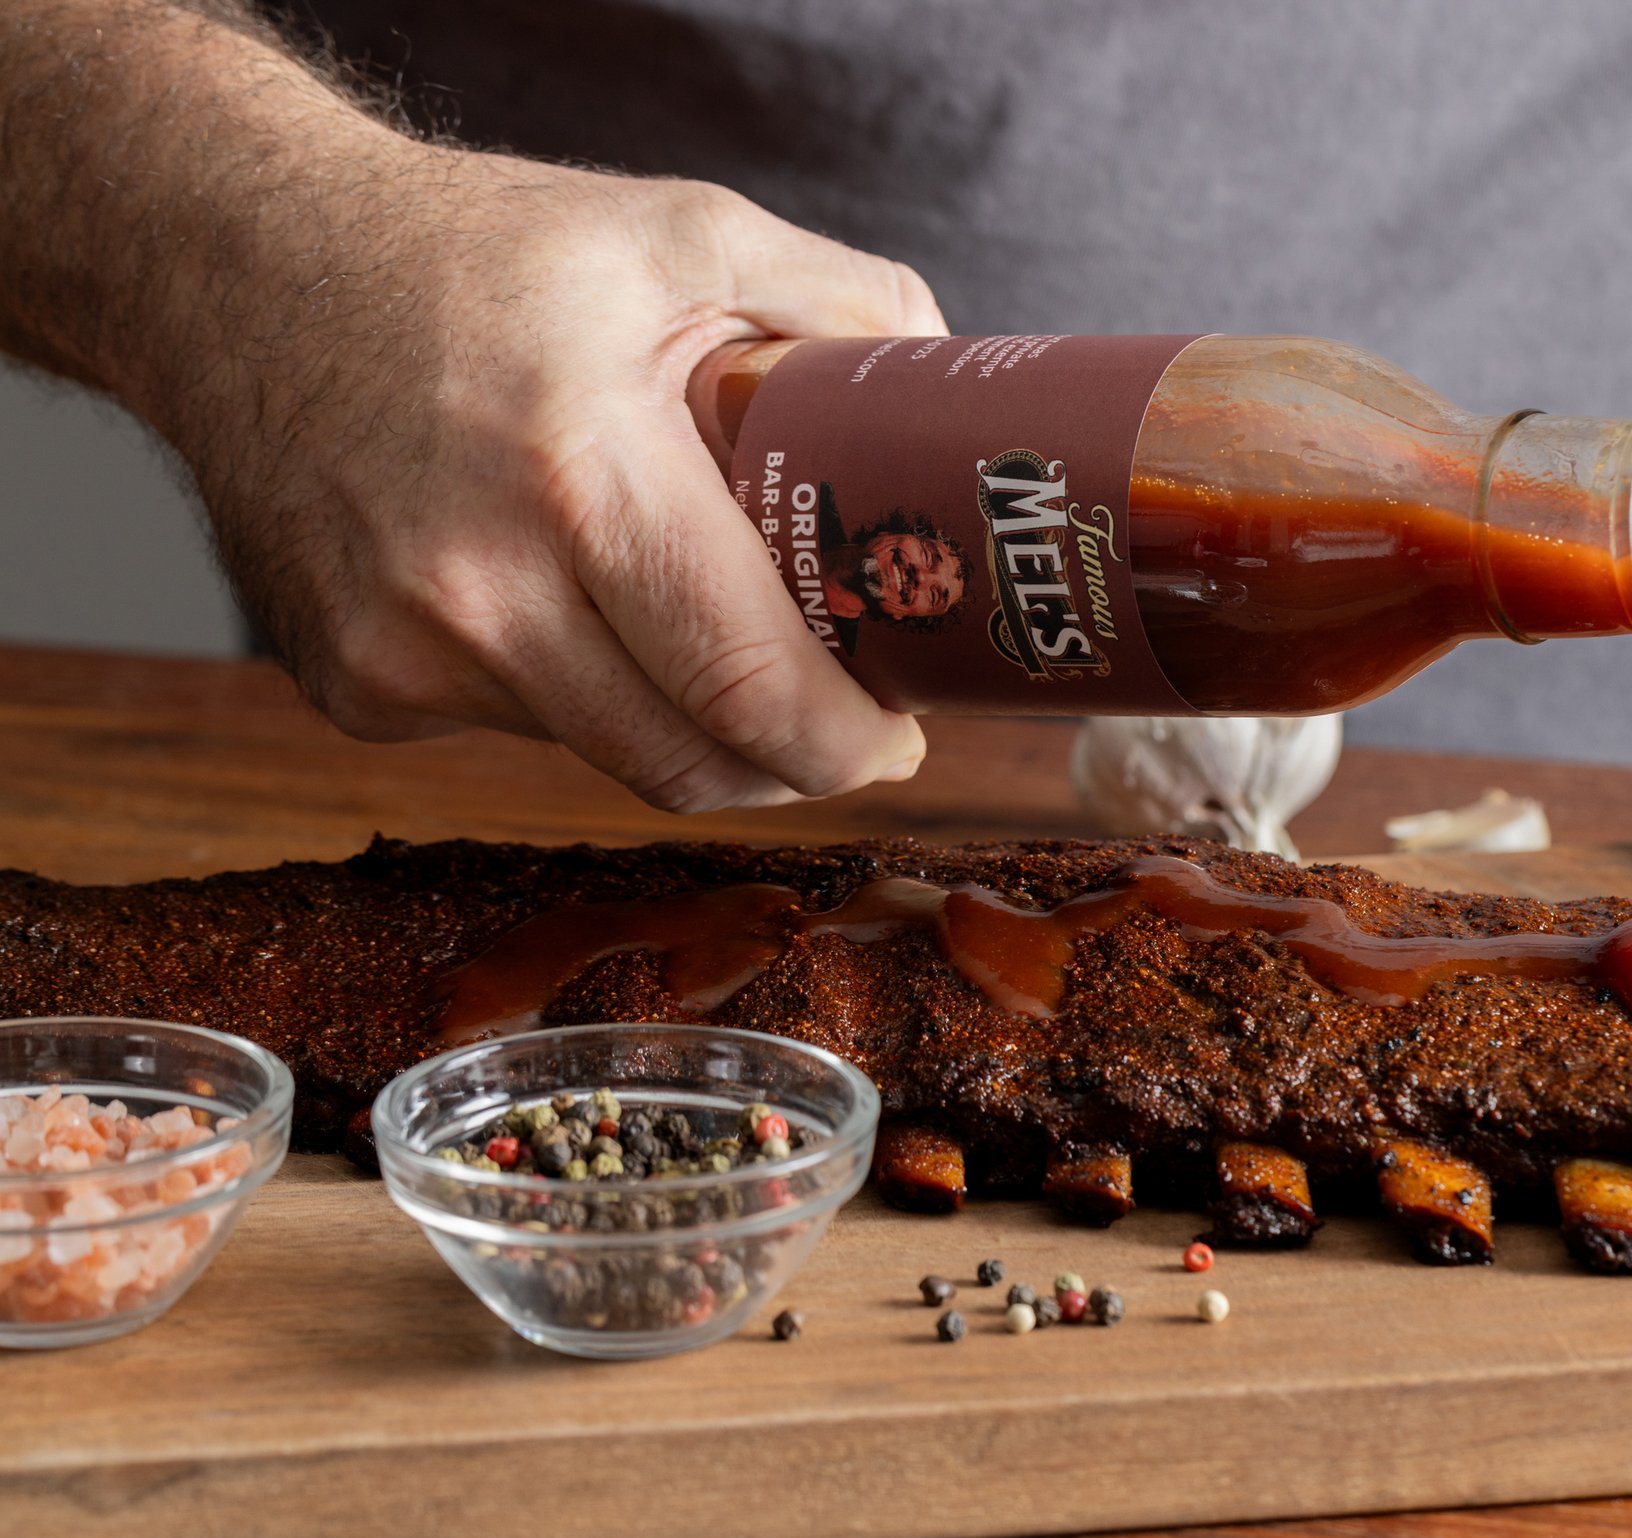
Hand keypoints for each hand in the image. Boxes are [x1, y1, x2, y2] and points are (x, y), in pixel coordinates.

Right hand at [180, 145, 941, 808]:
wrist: (235, 262)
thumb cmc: (468, 250)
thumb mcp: (680, 231)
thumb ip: (841, 302)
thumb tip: (948, 388)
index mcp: (581, 474)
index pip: (746, 683)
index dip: (846, 741)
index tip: (901, 729)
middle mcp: (477, 588)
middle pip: (689, 764)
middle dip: (795, 764)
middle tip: (851, 725)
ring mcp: (401, 654)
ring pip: (610, 755)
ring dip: (691, 729)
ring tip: (728, 648)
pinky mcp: (354, 687)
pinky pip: (520, 730)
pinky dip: (580, 693)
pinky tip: (576, 603)